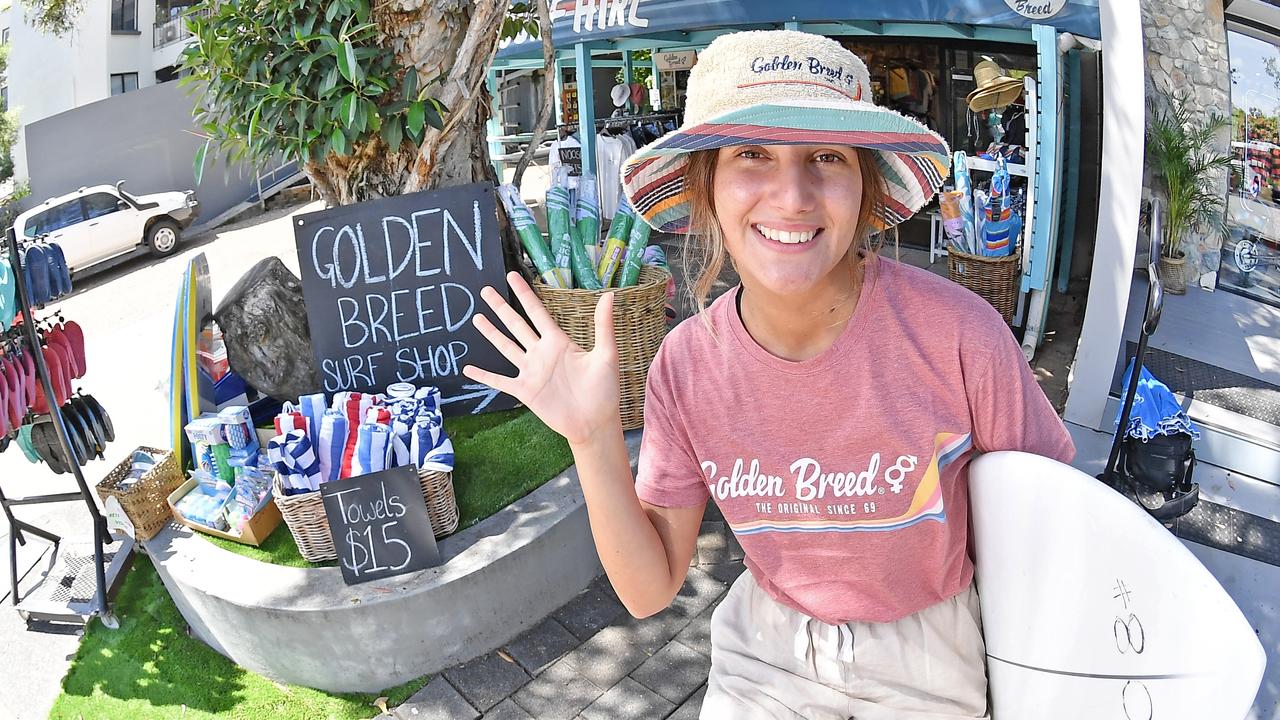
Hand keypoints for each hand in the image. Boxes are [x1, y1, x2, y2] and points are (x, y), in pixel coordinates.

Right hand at [462, 271, 620, 445]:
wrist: (595, 422)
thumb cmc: (604, 390)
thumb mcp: (607, 354)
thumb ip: (604, 326)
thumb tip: (610, 295)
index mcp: (559, 342)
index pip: (537, 312)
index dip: (524, 294)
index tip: (512, 276)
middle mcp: (541, 353)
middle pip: (516, 325)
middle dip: (501, 307)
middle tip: (486, 290)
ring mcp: (531, 372)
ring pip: (506, 347)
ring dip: (491, 333)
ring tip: (477, 318)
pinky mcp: (525, 391)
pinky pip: (500, 381)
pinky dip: (484, 375)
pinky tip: (468, 368)